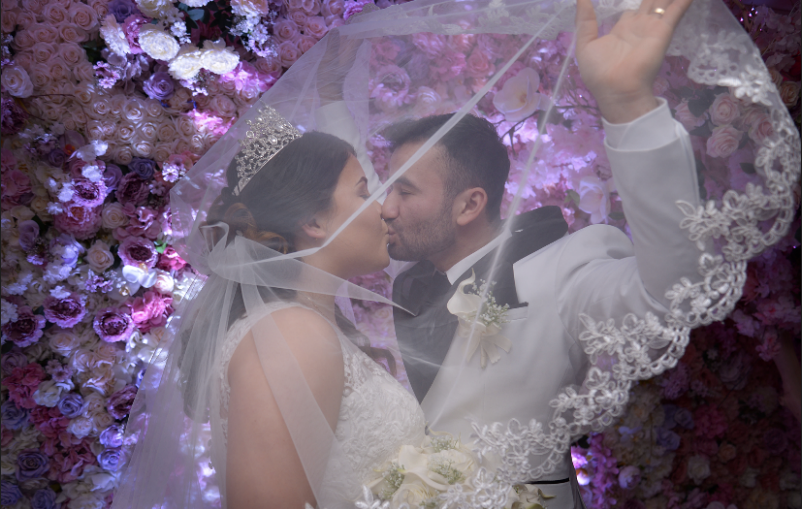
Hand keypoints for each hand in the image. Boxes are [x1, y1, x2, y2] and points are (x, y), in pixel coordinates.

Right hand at [317, 28, 362, 102]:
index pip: (358, 37)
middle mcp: (351, 55)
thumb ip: (332, 44)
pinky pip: (343, 48)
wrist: (330, 93)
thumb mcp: (329, 59)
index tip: (354, 20)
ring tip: (337, 31)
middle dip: (351, 31)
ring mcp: (347, 59)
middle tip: (344, 24)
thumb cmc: (329, 77)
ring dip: (345, 36)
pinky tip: (334, 42)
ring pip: (349, 44)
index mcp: (350, 53)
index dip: (358, 28)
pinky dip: (340, 43)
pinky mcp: (342, 62)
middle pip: (354, 39)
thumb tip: (336, 30)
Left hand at [575, 0, 693, 122]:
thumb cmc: (599, 72)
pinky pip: (675, 11)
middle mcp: (638, 28)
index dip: (631, 3)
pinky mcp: (662, 31)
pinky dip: (683, 2)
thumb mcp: (585, 45)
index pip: (629, 11)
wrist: (617, 90)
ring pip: (662, 3)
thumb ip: (585, 21)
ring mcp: (651, 28)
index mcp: (620, 31)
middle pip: (649, 4)